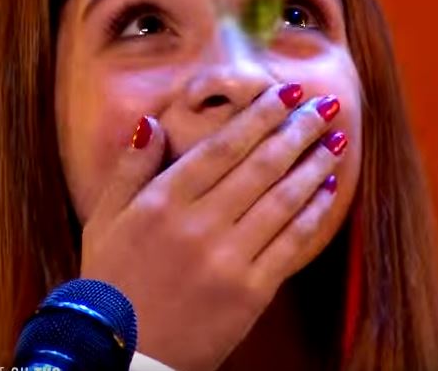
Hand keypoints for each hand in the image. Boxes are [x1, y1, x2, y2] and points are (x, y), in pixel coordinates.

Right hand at [80, 84, 346, 370]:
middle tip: (323, 105)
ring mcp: (227, 260)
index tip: (284, 93)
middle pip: (259, 166)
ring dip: (313, 164)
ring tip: (334, 138)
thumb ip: (129, 169)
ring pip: (282, 200)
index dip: (258, 116)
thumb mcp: (103, 221)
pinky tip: (328, 188)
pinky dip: (313, 212)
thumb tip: (152, 123)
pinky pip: (291, 244)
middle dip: (296, 130)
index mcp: (162, 203)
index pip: (221, 148)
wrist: (120, 353)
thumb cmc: (110, 283)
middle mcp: (198, 225)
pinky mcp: (250, 293)